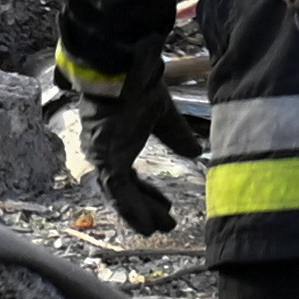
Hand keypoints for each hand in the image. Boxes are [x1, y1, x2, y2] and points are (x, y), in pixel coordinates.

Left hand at [75, 71, 197, 236]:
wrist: (121, 72)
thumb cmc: (136, 85)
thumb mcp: (161, 113)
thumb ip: (175, 134)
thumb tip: (195, 151)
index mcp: (112, 139)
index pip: (126, 174)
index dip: (145, 191)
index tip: (164, 204)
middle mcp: (102, 151)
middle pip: (123, 188)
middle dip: (145, 206)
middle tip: (166, 222)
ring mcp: (102, 157)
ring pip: (121, 196)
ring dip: (142, 212)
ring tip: (162, 227)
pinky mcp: (108, 162)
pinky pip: (120, 195)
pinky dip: (134, 212)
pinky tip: (148, 226)